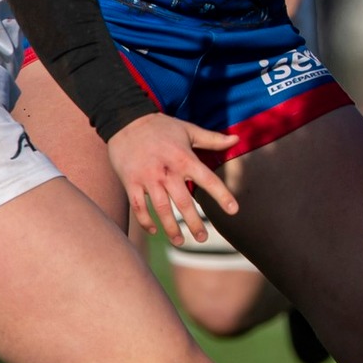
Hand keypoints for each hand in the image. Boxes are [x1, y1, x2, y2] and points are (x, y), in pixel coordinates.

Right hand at [105, 113, 240, 242]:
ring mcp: (148, 178)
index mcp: (184, 158)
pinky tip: (155, 231)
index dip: (222, 195)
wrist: (125, 119)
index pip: (208, 180)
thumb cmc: (161, 126)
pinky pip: (139, 207)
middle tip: (203, 238)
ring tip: (181, 242)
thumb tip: (236, 139)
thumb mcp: (188, 129)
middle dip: (195, 223)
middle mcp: (167, 170)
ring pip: (162, 209)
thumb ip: (212, 139)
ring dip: (171, 228)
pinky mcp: (131, 182)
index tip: (234, 211)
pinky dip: (146, 221)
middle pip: (184, 202)